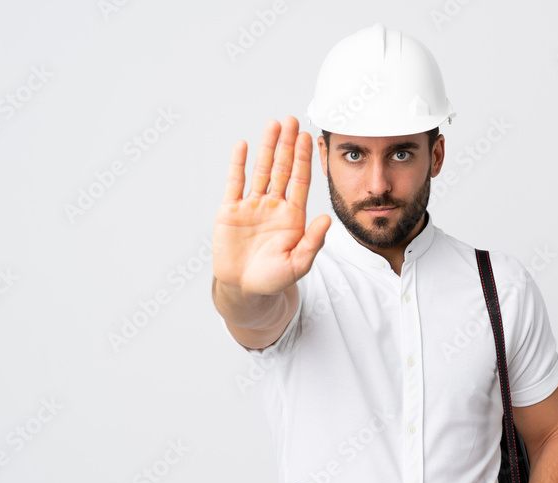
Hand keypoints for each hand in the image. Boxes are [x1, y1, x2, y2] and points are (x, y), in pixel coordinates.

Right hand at [213, 115, 330, 295]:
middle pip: (282, 169)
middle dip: (287, 144)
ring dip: (267, 147)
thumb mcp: (298, 264)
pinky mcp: (231, 211)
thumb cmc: (273, 279)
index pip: (300, 181)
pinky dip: (238, 164)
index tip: (308, 137)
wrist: (244, 289)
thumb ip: (313, 242)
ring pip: (261, 170)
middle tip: (292, 119)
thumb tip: (327, 219)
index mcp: (293, 216)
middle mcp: (274, 206)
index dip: (304, 159)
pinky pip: (235, 183)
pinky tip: (243, 145)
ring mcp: (252, 206)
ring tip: (273, 124)